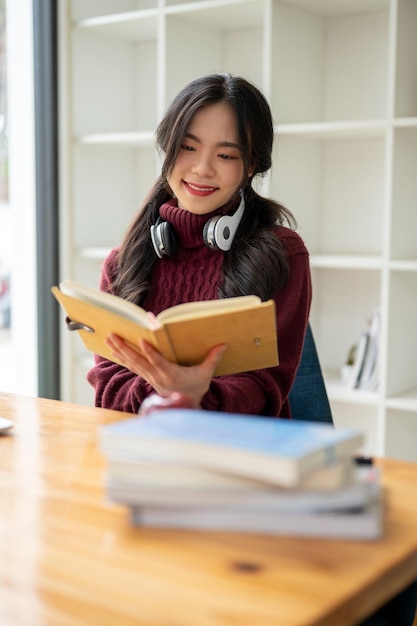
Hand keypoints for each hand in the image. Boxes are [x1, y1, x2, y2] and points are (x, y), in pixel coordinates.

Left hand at [105, 333, 226, 406]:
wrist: (186, 406)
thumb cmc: (195, 388)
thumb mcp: (206, 374)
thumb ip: (212, 358)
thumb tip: (223, 344)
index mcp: (172, 375)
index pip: (159, 363)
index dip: (150, 352)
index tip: (142, 341)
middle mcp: (157, 376)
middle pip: (138, 361)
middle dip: (125, 348)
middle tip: (113, 336)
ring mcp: (150, 377)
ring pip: (131, 363)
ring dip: (119, 351)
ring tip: (109, 339)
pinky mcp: (146, 376)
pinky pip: (132, 366)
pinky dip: (122, 357)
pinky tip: (113, 349)